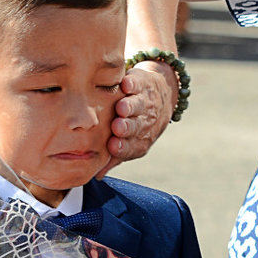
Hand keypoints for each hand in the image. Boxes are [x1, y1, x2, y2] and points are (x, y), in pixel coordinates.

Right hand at [99, 61, 175, 175]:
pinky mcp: (141, 83)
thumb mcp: (128, 143)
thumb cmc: (136, 124)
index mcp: (138, 140)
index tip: (113, 147)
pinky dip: (132, 84)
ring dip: (130, 107)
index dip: (122, 147)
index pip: (130, 147)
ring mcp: (143, 102)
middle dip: (127, 128)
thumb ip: (112, 157)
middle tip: (118, 127)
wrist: (161, 97)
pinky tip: (126, 84)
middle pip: (135, 126)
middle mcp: (142, 122)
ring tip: (122, 108)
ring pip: (137, 105)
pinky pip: (137, 83)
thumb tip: (96, 175)